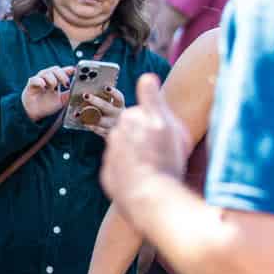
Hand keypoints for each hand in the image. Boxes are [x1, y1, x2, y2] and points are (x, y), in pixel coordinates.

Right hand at [21, 64, 72, 121]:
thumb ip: (69, 94)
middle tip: (66, 83)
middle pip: (55, 69)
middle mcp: (47, 78)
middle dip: (62, 75)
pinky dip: (40, 81)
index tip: (75, 71)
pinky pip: (34, 79)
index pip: (62, 71)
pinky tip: (44, 86)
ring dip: (52, 79)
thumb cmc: (48, 106)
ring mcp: (38, 80)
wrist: (36, 114)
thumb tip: (79, 90)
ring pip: (45, 72)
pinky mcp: (30, 86)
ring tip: (54, 87)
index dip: (68, 70)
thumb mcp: (62, 100)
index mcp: (55, 80)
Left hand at [75, 87, 125, 139]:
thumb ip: (104, 98)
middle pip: (106, 107)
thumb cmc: (110, 113)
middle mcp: (118, 115)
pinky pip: (97, 129)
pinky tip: (83, 122)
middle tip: (86, 95)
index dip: (113, 92)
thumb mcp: (111, 105)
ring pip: (100, 120)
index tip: (106, 87)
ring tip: (78, 112)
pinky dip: (89, 125)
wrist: (119, 131)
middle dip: (95, 101)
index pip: (119, 98)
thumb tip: (88, 89)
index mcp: (120, 106)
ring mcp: (113, 125)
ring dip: (88, 115)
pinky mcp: (107, 133)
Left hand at [101, 73, 190, 206]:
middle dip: (143, 139)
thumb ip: (152, 98)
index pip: (140, 113)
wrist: (150, 196)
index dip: (153, 122)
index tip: (161, 132)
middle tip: (161, 152)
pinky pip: (122, 171)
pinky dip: (131, 173)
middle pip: (133, 133)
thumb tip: (147, 77)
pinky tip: (145, 178)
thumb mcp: (164, 122)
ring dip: (138, 156)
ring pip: (127, 152)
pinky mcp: (109, 177)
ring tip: (154, 167)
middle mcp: (115, 136)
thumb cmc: (162, 158)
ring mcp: (111, 157)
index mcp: (128, 119)